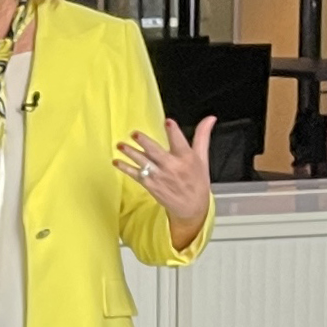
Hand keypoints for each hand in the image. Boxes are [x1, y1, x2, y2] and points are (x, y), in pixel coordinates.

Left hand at [117, 117, 216, 246]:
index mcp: (186, 158)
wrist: (192, 208)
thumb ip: (202, 136)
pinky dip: (125, 168)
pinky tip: (116, 161)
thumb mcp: (202, 158)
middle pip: (156, 152)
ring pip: (143, 162)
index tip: (168, 121)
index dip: (174, 131)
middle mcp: (172, 167)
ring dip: (130, 153)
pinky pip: (136, 175)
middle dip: (145, 142)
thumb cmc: (197, 181)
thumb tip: (210, 118)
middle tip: (134, 134)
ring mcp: (160, 176)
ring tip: (120, 145)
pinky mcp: (151, 185)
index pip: (180, 142)